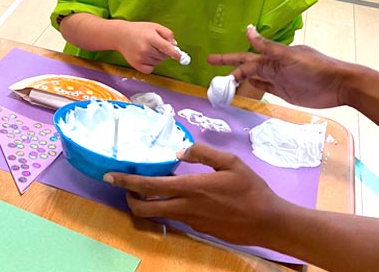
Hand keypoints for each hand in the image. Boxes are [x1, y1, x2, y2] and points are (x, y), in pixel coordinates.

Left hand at [103, 143, 286, 245]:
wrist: (269, 222)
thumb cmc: (252, 189)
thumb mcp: (230, 163)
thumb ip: (203, 153)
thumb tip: (180, 150)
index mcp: (191, 188)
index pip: (149, 186)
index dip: (126, 182)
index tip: (109, 176)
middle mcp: (186, 207)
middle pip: (145, 208)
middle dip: (129, 199)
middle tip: (123, 187)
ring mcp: (191, 221)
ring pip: (159, 214)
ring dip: (147, 202)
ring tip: (147, 188)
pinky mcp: (199, 229)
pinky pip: (176, 216)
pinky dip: (167, 206)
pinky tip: (175, 196)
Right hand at [116, 21, 181, 73]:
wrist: (120, 35)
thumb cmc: (139, 30)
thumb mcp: (154, 26)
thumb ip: (167, 34)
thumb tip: (175, 46)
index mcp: (151, 38)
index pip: (167, 48)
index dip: (175, 54)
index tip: (181, 57)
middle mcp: (145, 49)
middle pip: (164, 56)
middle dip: (164, 52)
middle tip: (156, 45)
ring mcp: (140, 58)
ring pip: (158, 62)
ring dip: (157, 58)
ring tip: (148, 49)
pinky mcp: (136, 65)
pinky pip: (150, 69)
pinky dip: (151, 65)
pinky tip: (146, 57)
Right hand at [207, 25, 345, 108]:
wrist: (339, 86)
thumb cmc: (315, 68)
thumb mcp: (289, 56)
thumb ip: (267, 46)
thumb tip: (247, 29)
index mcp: (273, 56)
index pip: (245, 57)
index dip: (228, 59)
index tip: (210, 60)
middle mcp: (272, 66)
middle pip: (245, 67)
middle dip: (228, 65)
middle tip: (209, 64)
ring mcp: (277, 79)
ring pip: (252, 77)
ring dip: (238, 78)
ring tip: (222, 82)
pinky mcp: (283, 92)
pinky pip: (263, 88)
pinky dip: (253, 86)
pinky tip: (245, 87)